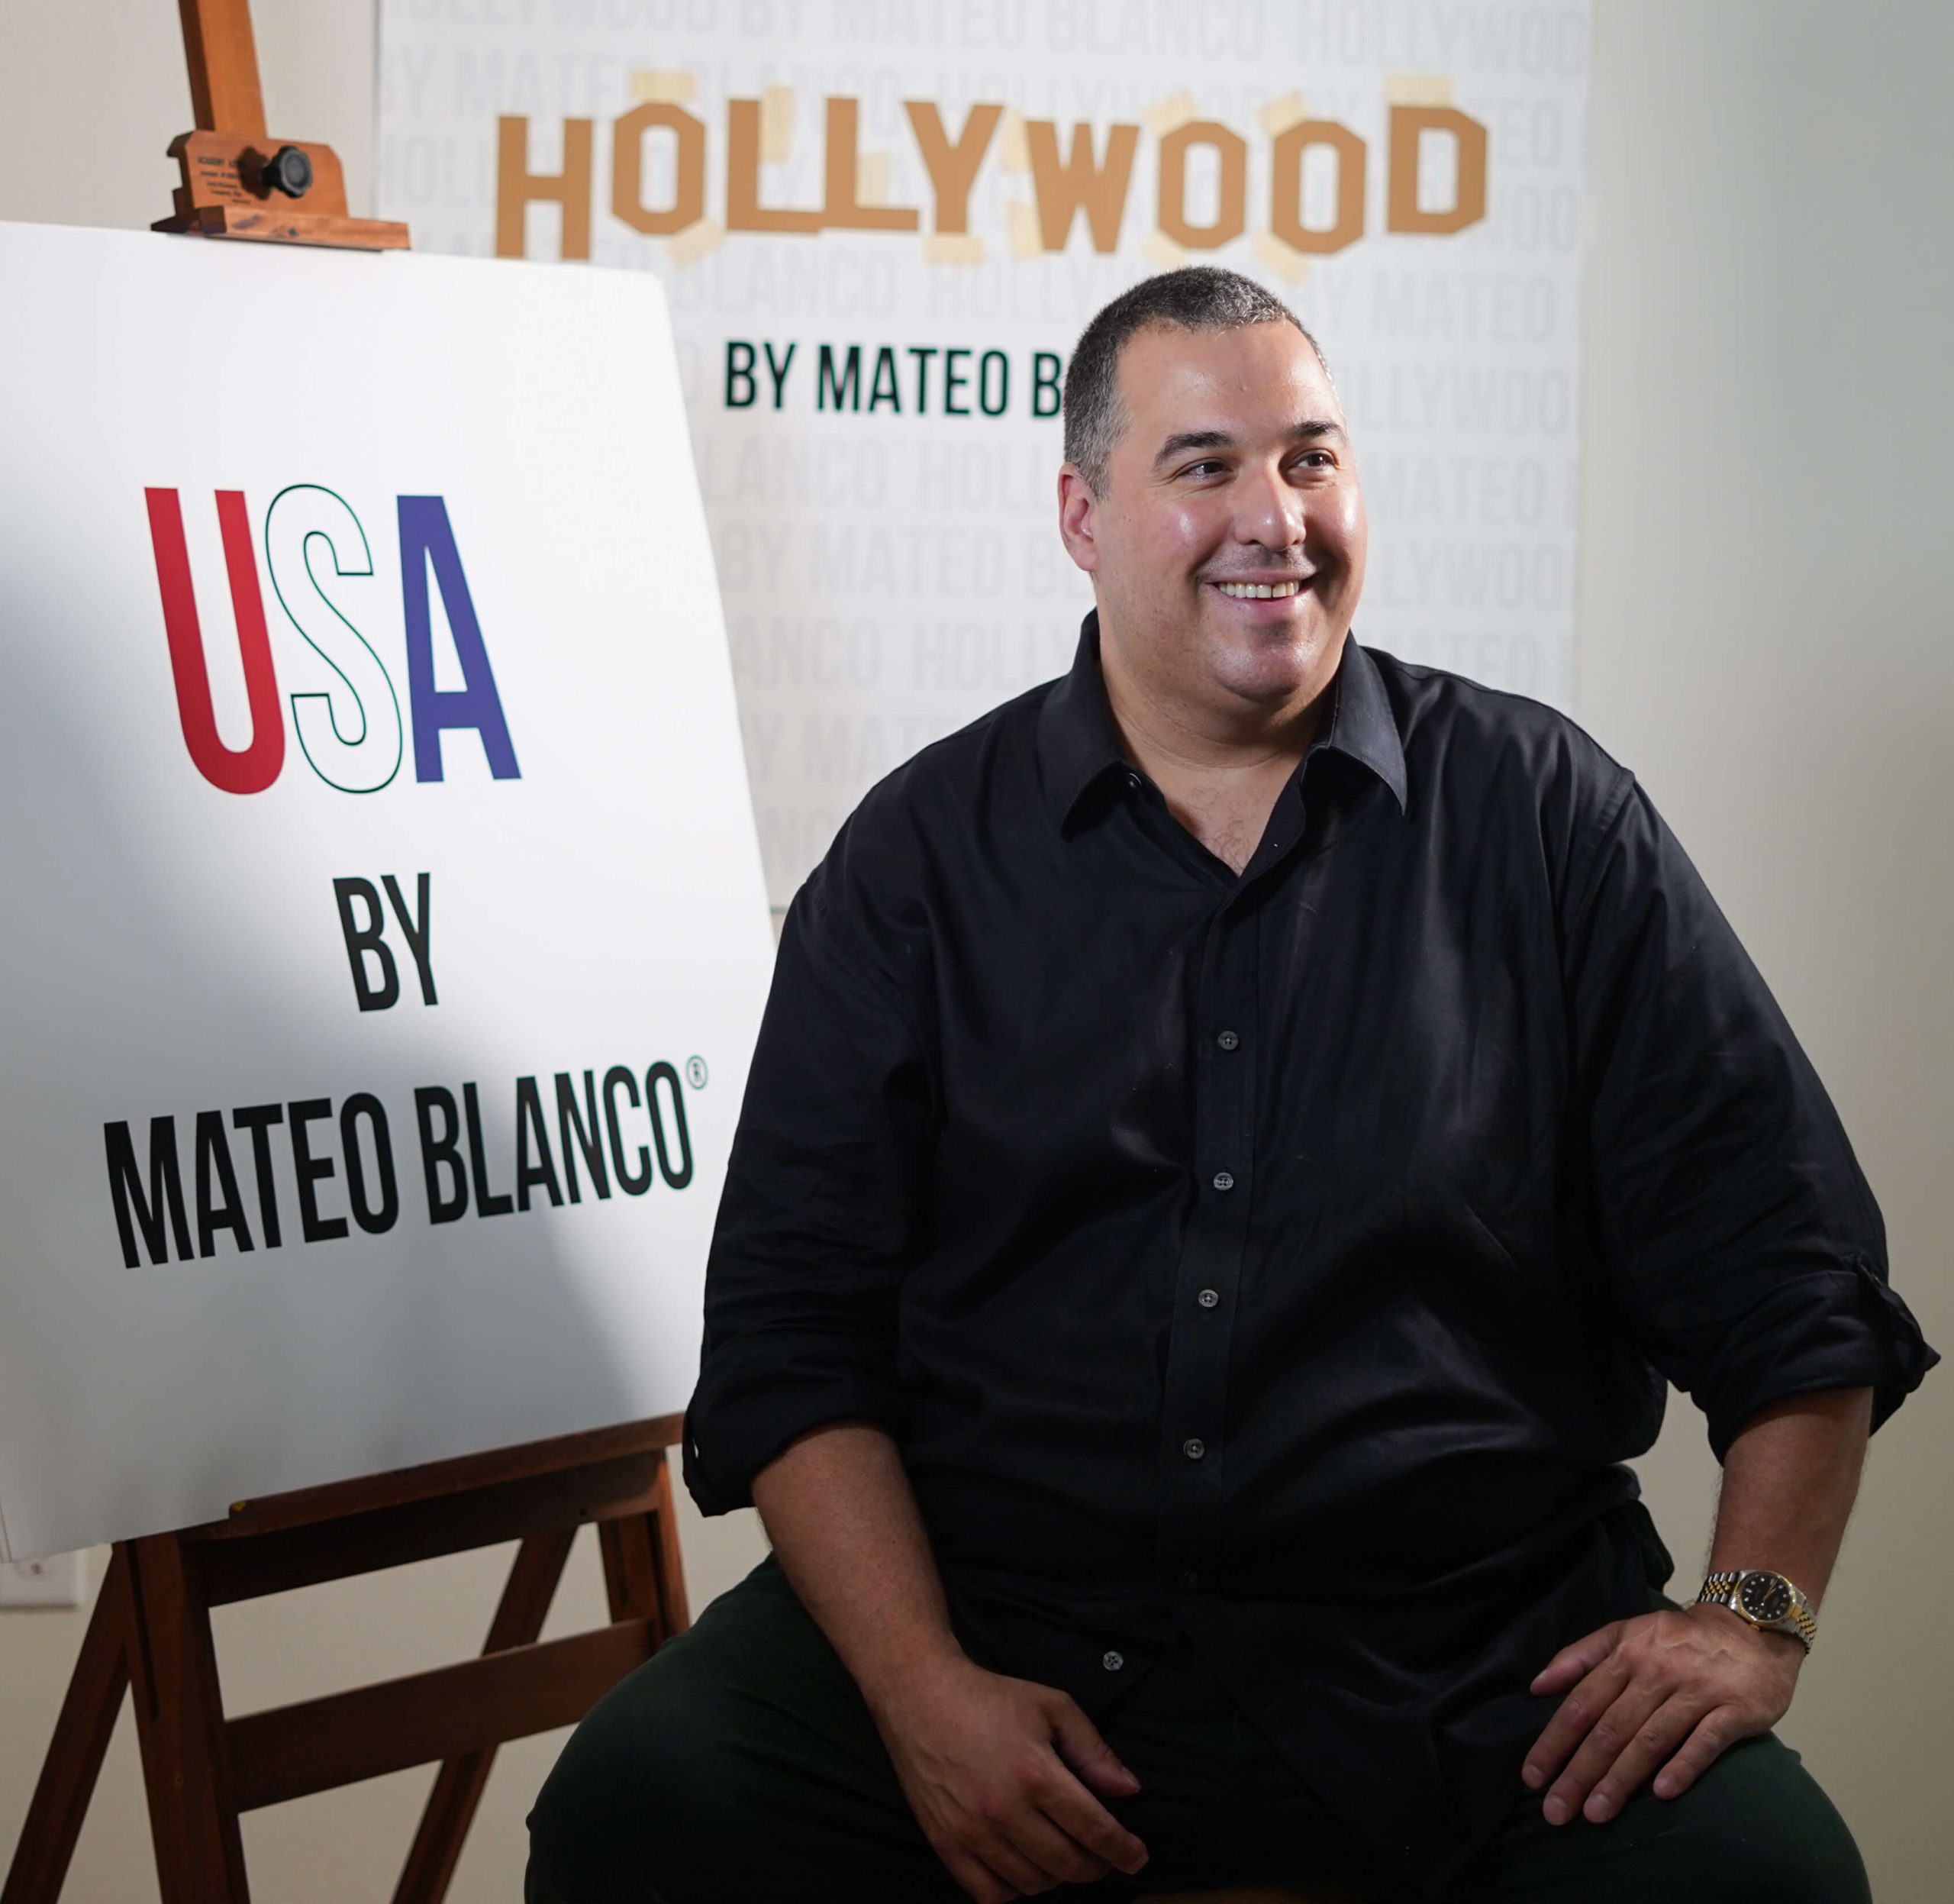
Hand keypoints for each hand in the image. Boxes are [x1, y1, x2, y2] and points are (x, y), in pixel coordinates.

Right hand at [867, 1653, 1149, 1900]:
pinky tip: (1025, 1870)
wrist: (921, 1696)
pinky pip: (989, 1894)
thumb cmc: (991, 1697)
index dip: (1123, 1850)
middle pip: (1067, 1863)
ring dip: (1058, 1876)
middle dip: (1096, 1866)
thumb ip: (1093, 1750)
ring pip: (1033, 1883)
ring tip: (1063, 1855)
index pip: (1094, 1830)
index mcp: (1036, 1774)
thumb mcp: (1052, 1706)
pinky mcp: (945, 1843)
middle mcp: (1005, 1810)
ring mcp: (972, 1832)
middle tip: (1103, 1855)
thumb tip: (1128, 1790)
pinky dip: (1015, 1891)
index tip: (1137, 1857)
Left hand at [1521, 1604, 1802, 1825]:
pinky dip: (1683, 1765)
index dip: (1554, 1742)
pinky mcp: (1735, 1710)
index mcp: (1625, 1655)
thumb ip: (1579, 1656)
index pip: (1581, 1704)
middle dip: (1580, 1772)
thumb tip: (1537, 1686)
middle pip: (1610, 1728)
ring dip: (1621, 1779)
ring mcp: (1696, 1691)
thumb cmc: (1676, 1638)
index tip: (1532, 1777)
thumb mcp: (1624, 1632)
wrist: (1750, 1625)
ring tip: (1597, 1814)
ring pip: (1651, 1739)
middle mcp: (1655, 1673)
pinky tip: (1663, 1793)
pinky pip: (1705, 1741)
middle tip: (1556, 1811)